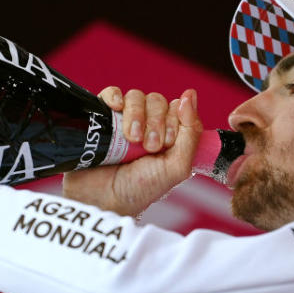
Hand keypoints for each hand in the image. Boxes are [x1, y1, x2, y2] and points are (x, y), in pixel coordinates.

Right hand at [62, 87, 201, 216]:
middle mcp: (148, 125)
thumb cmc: (140, 189)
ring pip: (136, 96)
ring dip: (136, 116)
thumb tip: (190, 95)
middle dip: (155, 122)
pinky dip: (115, 97)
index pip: (177, 107)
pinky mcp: (101, 117)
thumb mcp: (177, 166)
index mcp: (168, 135)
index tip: (165, 144)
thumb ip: (192, 132)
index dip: (173, 122)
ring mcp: (124, 120)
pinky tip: (116, 110)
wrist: (104, 200)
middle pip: (157, 100)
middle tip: (148, 147)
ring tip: (131, 139)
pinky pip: (111, 93)